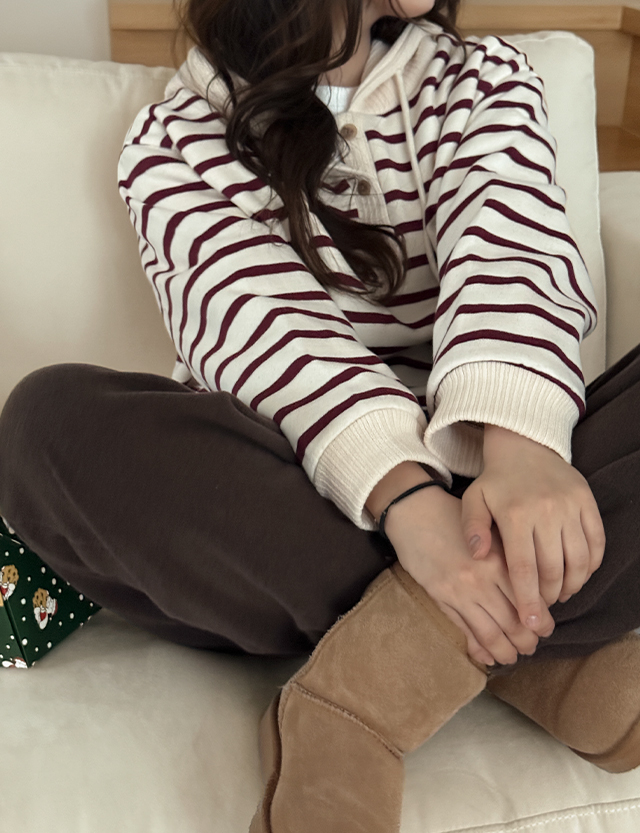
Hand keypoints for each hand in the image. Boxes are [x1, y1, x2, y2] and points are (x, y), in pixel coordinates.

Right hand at [383, 484, 553, 666]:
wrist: (415, 512)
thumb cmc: (455, 517)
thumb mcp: (489, 530)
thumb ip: (508, 557)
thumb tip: (533, 587)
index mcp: (498, 561)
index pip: (528, 600)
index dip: (540, 620)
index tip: (546, 629)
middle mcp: (481, 580)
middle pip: (512, 622)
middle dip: (526, 640)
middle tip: (532, 646)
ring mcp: (458, 591)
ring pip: (489, 632)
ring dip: (504, 650)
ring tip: (512, 656)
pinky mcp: (440, 597)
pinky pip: (462, 629)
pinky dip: (477, 647)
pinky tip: (486, 656)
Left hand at [461, 425, 605, 633]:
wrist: (523, 446)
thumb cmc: (494, 481)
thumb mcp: (473, 500)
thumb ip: (471, 529)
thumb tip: (477, 558)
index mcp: (515, 515)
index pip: (524, 569)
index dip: (529, 600)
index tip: (530, 622)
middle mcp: (545, 511)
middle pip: (554, 569)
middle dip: (549, 596)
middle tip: (542, 608)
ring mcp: (569, 505)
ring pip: (579, 559)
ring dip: (572, 584)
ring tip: (559, 594)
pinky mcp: (586, 501)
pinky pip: (596, 542)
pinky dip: (591, 564)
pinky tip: (578, 574)